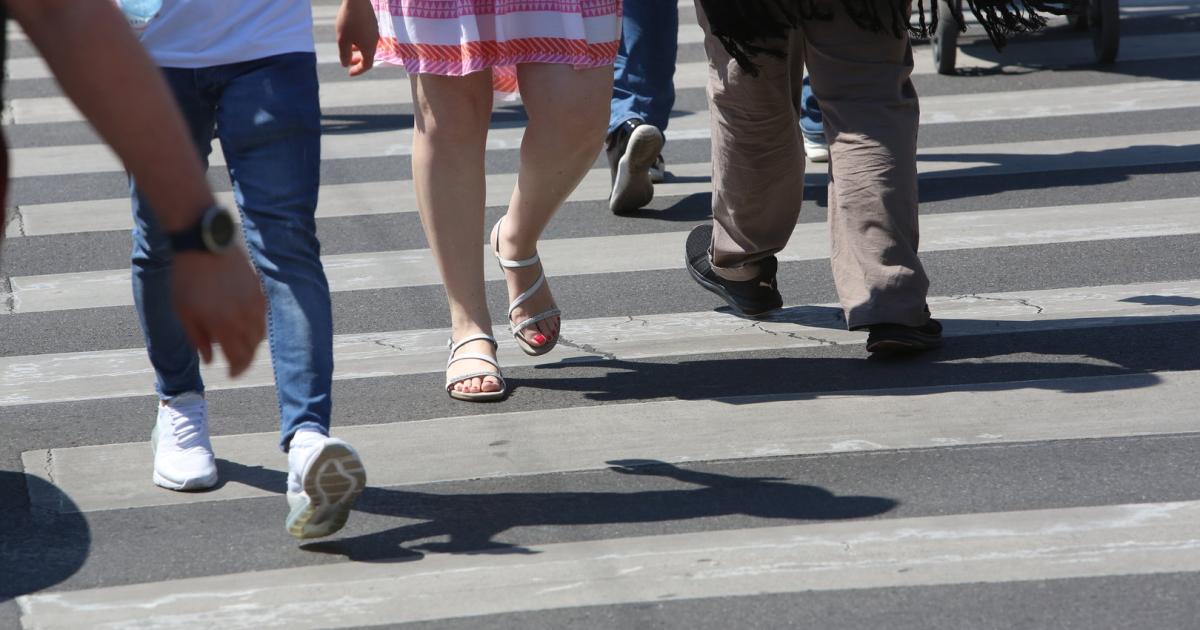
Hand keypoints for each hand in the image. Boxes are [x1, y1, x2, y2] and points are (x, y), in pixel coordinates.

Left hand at [170, 249, 265, 377]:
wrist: (200, 242)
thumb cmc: (185, 277)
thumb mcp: (182, 312)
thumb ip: (197, 339)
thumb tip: (209, 358)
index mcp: (224, 326)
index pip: (239, 358)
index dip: (236, 370)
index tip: (230, 374)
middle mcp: (244, 317)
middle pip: (253, 348)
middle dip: (245, 358)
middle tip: (236, 362)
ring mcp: (253, 301)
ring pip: (260, 331)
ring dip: (252, 342)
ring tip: (241, 343)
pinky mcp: (257, 288)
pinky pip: (262, 314)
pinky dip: (256, 323)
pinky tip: (246, 322)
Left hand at [337, 0, 378, 76]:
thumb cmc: (348, 21)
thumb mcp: (342, 40)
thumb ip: (344, 54)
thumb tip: (345, 64)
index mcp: (369, 48)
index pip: (367, 65)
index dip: (358, 70)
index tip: (349, 73)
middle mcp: (374, 41)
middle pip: (368, 55)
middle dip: (358, 61)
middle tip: (348, 62)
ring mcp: (374, 31)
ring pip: (367, 45)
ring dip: (358, 50)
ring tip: (348, 48)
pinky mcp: (372, 22)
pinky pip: (367, 37)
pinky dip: (360, 41)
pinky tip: (351, 35)